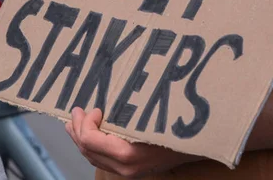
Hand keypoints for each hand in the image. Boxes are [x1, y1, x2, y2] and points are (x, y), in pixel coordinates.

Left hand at [66, 107, 200, 177]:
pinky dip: (91, 146)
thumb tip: (103, 99)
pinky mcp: (129, 171)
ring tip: (75, 122)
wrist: (197, 146)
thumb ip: (125, 113)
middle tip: (76, 110)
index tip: (95, 108)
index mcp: (126, 154)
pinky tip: (91, 134)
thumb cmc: (176, 127)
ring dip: (81, 137)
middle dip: (77, 128)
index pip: (90, 140)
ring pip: (91, 157)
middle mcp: (124, 167)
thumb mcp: (150, 116)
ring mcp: (126, 172)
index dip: (85, 122)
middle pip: (86, 150)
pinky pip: (101, 161)